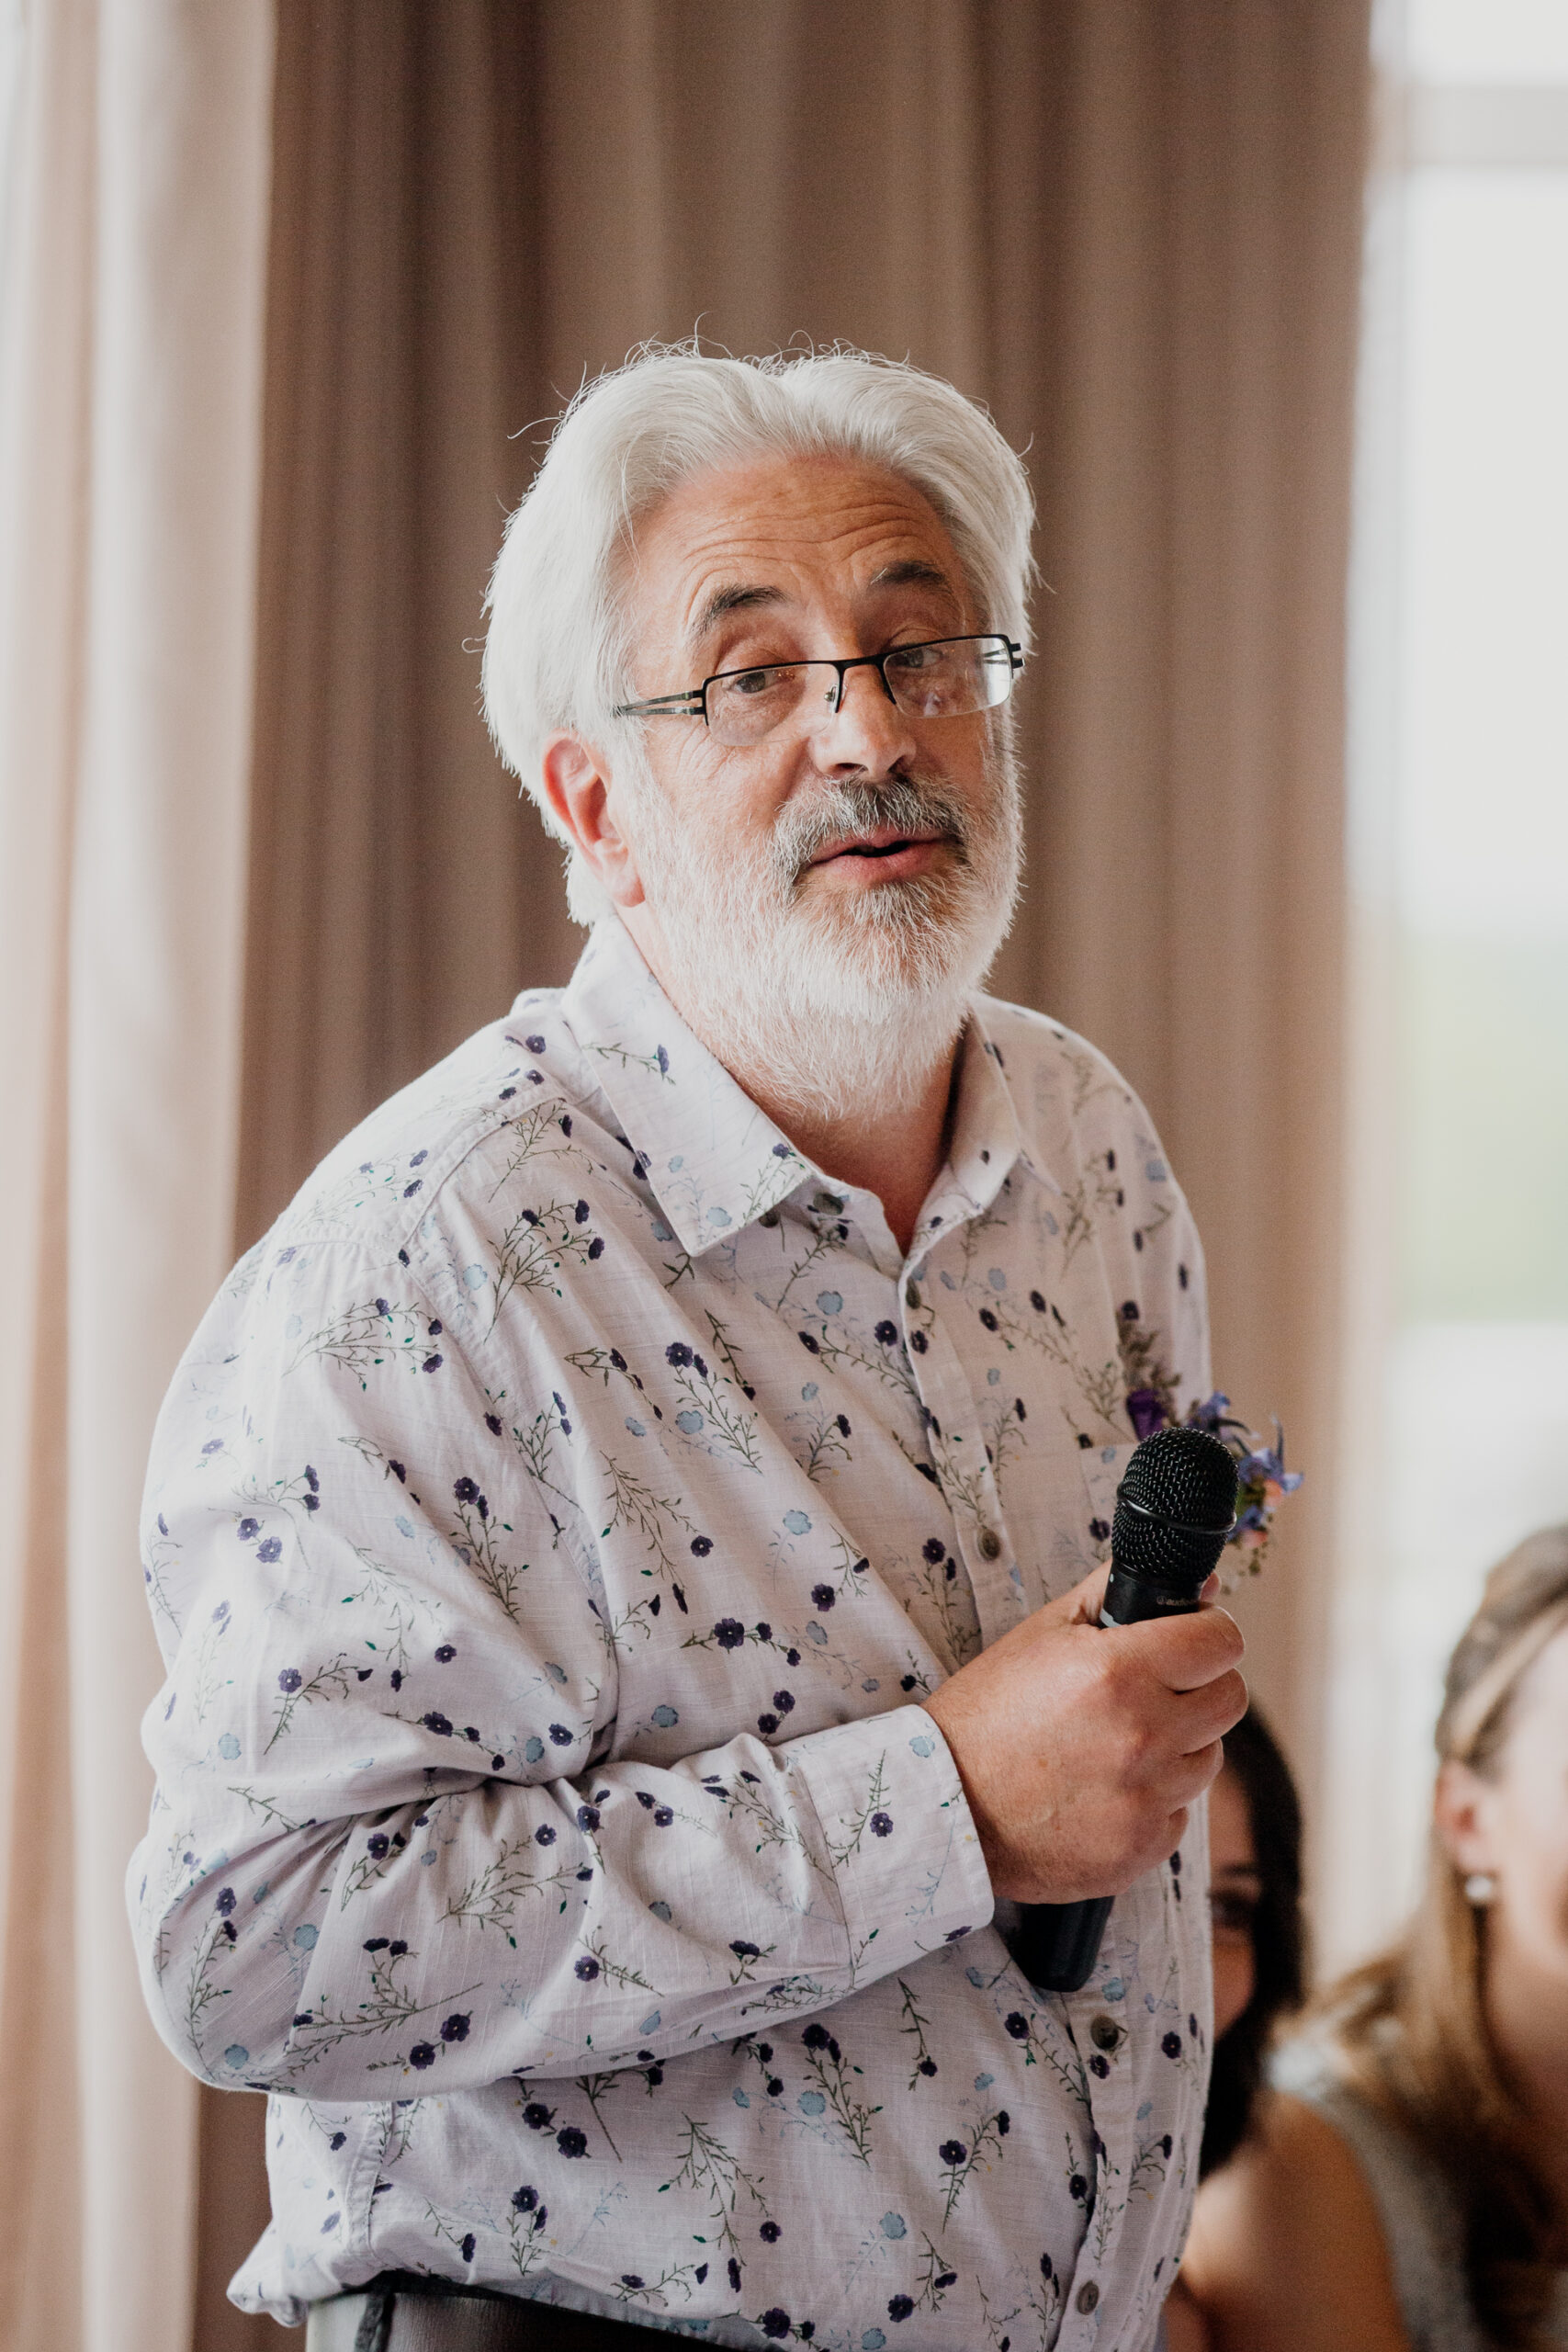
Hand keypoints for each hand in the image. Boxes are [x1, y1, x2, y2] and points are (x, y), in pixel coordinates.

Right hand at [922, 1565, 1245, 1903]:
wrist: (944, 1805)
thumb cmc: (986, 1716)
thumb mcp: (1042, 1633)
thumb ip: (1115, 1594)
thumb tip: (1194, 1585)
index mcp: (1119, 1672)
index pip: (1222, 1641)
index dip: (1207, 1632)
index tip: (1188, 1638)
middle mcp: (1143, 1736)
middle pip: (1229, 1698)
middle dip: (1199, 1685)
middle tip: (1154, 1689)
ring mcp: (1146, 1799)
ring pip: (1210, 1756)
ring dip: (1179, 1745)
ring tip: (1118, 1743)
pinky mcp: (1142, 1848)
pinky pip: (1180, 1812)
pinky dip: (1155, 1798)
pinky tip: (1105, 1788)